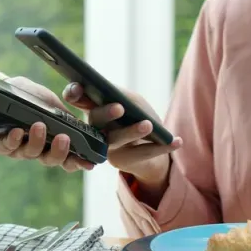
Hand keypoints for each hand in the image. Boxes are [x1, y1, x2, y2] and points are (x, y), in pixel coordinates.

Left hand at [0, 76, 94, 172]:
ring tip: (39, 126)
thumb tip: (81, 129)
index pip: (67, 158)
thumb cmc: (31, 97)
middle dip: (59, 153)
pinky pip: (8, 147)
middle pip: (50, 160)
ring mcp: (19, 148)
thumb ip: (64, 117)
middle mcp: (37, 148)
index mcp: (52, 141)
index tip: (88, 163)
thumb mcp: (51, 103)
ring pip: (30, 154)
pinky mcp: (1, 144)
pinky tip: (18, 131)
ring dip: (37, 142)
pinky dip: (14, 140)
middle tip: (64, 139)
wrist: (5, 86)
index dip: (77, 163)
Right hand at [62, 82, 181, 189]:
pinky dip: (162, 147)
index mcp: (93, 108)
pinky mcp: (123, 162)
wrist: (153, 146)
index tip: (77, 88)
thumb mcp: (131, 101)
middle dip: (106, 113)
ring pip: (117, 139)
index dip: (73, 93)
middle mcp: (94, 128)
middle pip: (95, 119)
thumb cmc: (138, 115)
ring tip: (148, 125)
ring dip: (132, 132)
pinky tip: (177, 141)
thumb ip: (122, 96)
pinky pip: (143, 154)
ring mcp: (106, 147)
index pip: (77, 98)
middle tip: (119, 107)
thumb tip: (118, 100)